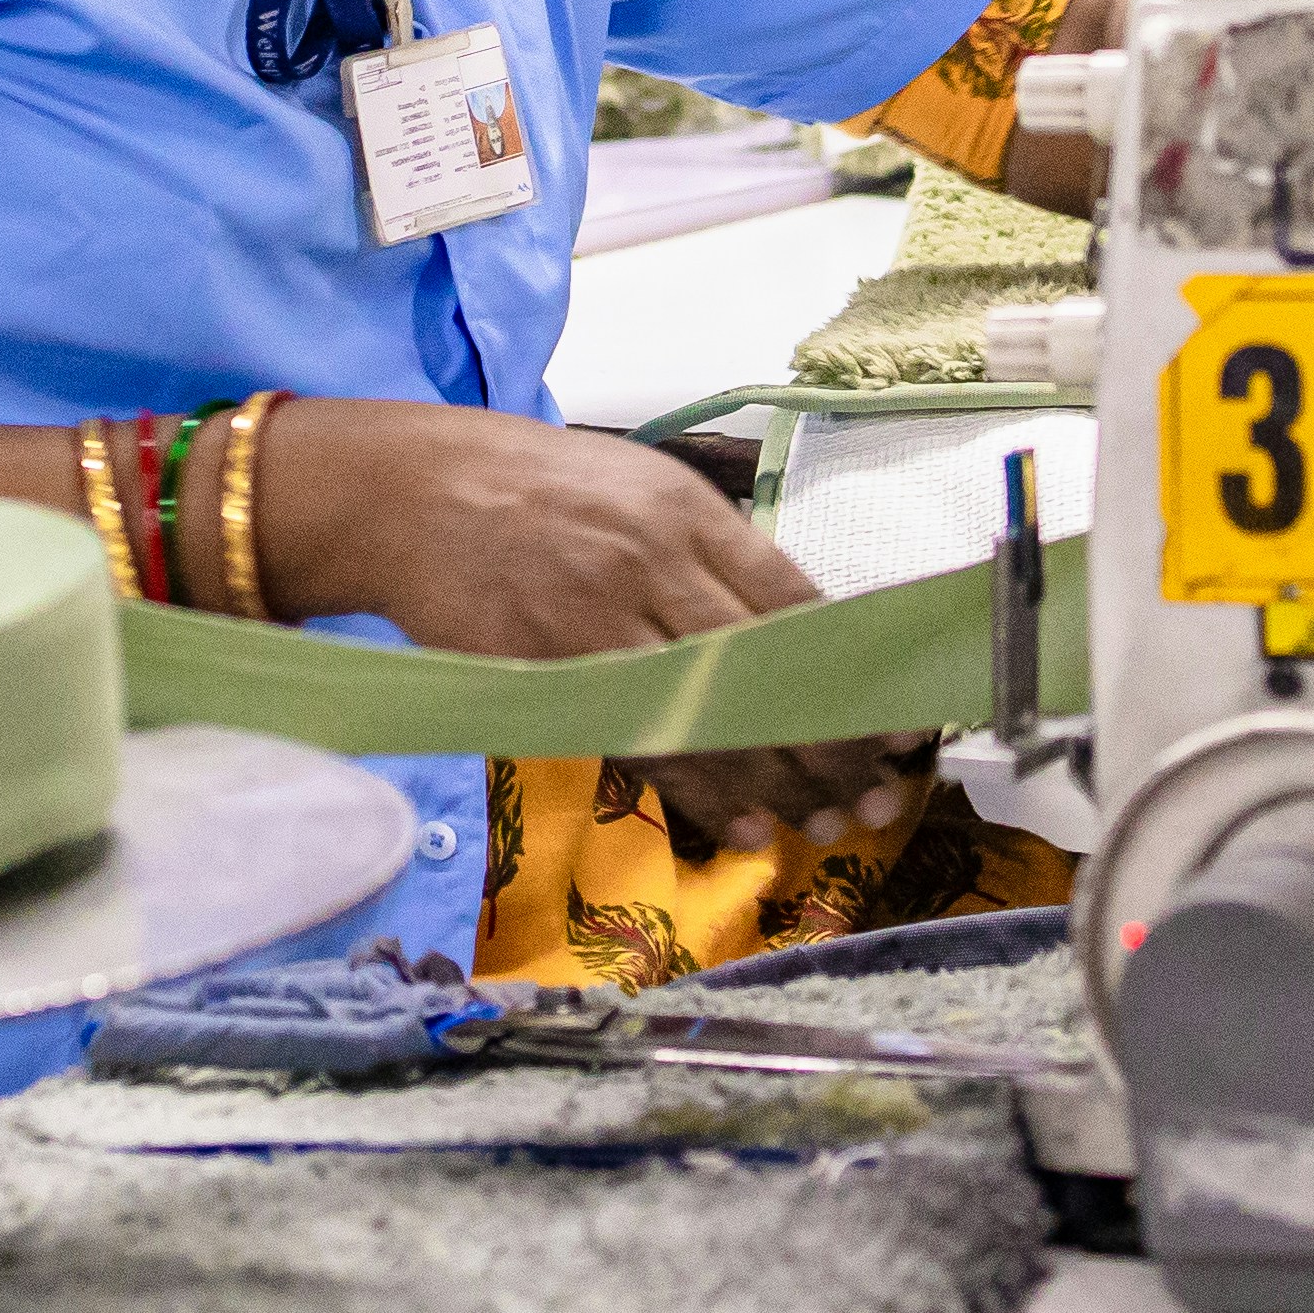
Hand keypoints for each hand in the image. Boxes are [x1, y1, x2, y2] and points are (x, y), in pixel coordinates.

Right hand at [254, 404, 922, 859]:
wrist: (410, 493)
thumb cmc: (539, 491)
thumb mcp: (640, 488)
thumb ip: (715, 555)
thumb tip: (802, 632)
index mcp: (682, 512)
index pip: (794, 601)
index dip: (854, 670)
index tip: (902, 720)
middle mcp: (644, 562)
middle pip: (762, 670)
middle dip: (829, 742)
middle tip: (876, 797)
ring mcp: (589, 621)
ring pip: (705, 720)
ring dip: (771, 782)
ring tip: (821, 824)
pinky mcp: (541, 672)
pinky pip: (634, 746)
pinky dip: (694, 792)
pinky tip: (738, 823)